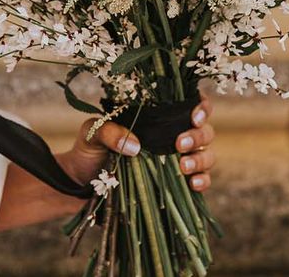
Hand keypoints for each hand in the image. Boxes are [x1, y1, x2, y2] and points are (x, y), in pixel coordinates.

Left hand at [56, 94, 215, 191]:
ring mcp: (178, 160)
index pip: (190, 104)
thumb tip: (134, 145)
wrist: (82, 182)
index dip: (201, 107)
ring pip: (207, 154)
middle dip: (198, 136)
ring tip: (183, 167)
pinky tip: (192, 185)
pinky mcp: (177, 184)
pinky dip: (203, 181)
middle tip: (179, 144)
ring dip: (201, 159)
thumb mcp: (93, 133)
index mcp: (158, 116)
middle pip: (204, 130)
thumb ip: (109, 131)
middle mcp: (173, 135)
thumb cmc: (90, 149)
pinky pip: (202, 180)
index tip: (194, 116)